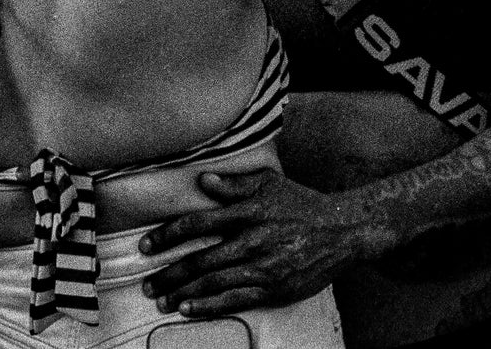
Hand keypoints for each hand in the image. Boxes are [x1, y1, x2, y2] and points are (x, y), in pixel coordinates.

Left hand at [138, 170, 384, 317]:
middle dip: (169, 273)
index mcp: (249, 211)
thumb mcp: (270, 183)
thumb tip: (203, 181)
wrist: (343, 231)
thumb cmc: (303, 205)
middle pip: (200, 259)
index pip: (198, 223)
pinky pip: (234, 300)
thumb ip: (235, 184)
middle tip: (147, 283)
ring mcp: (264, 267)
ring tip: (162, 299)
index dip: (168, 235)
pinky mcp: (274, 288)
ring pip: (213, 283)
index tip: (147, 245)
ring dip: (183, 293)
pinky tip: (189, 309)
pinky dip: (208, 306)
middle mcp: (253, 240)